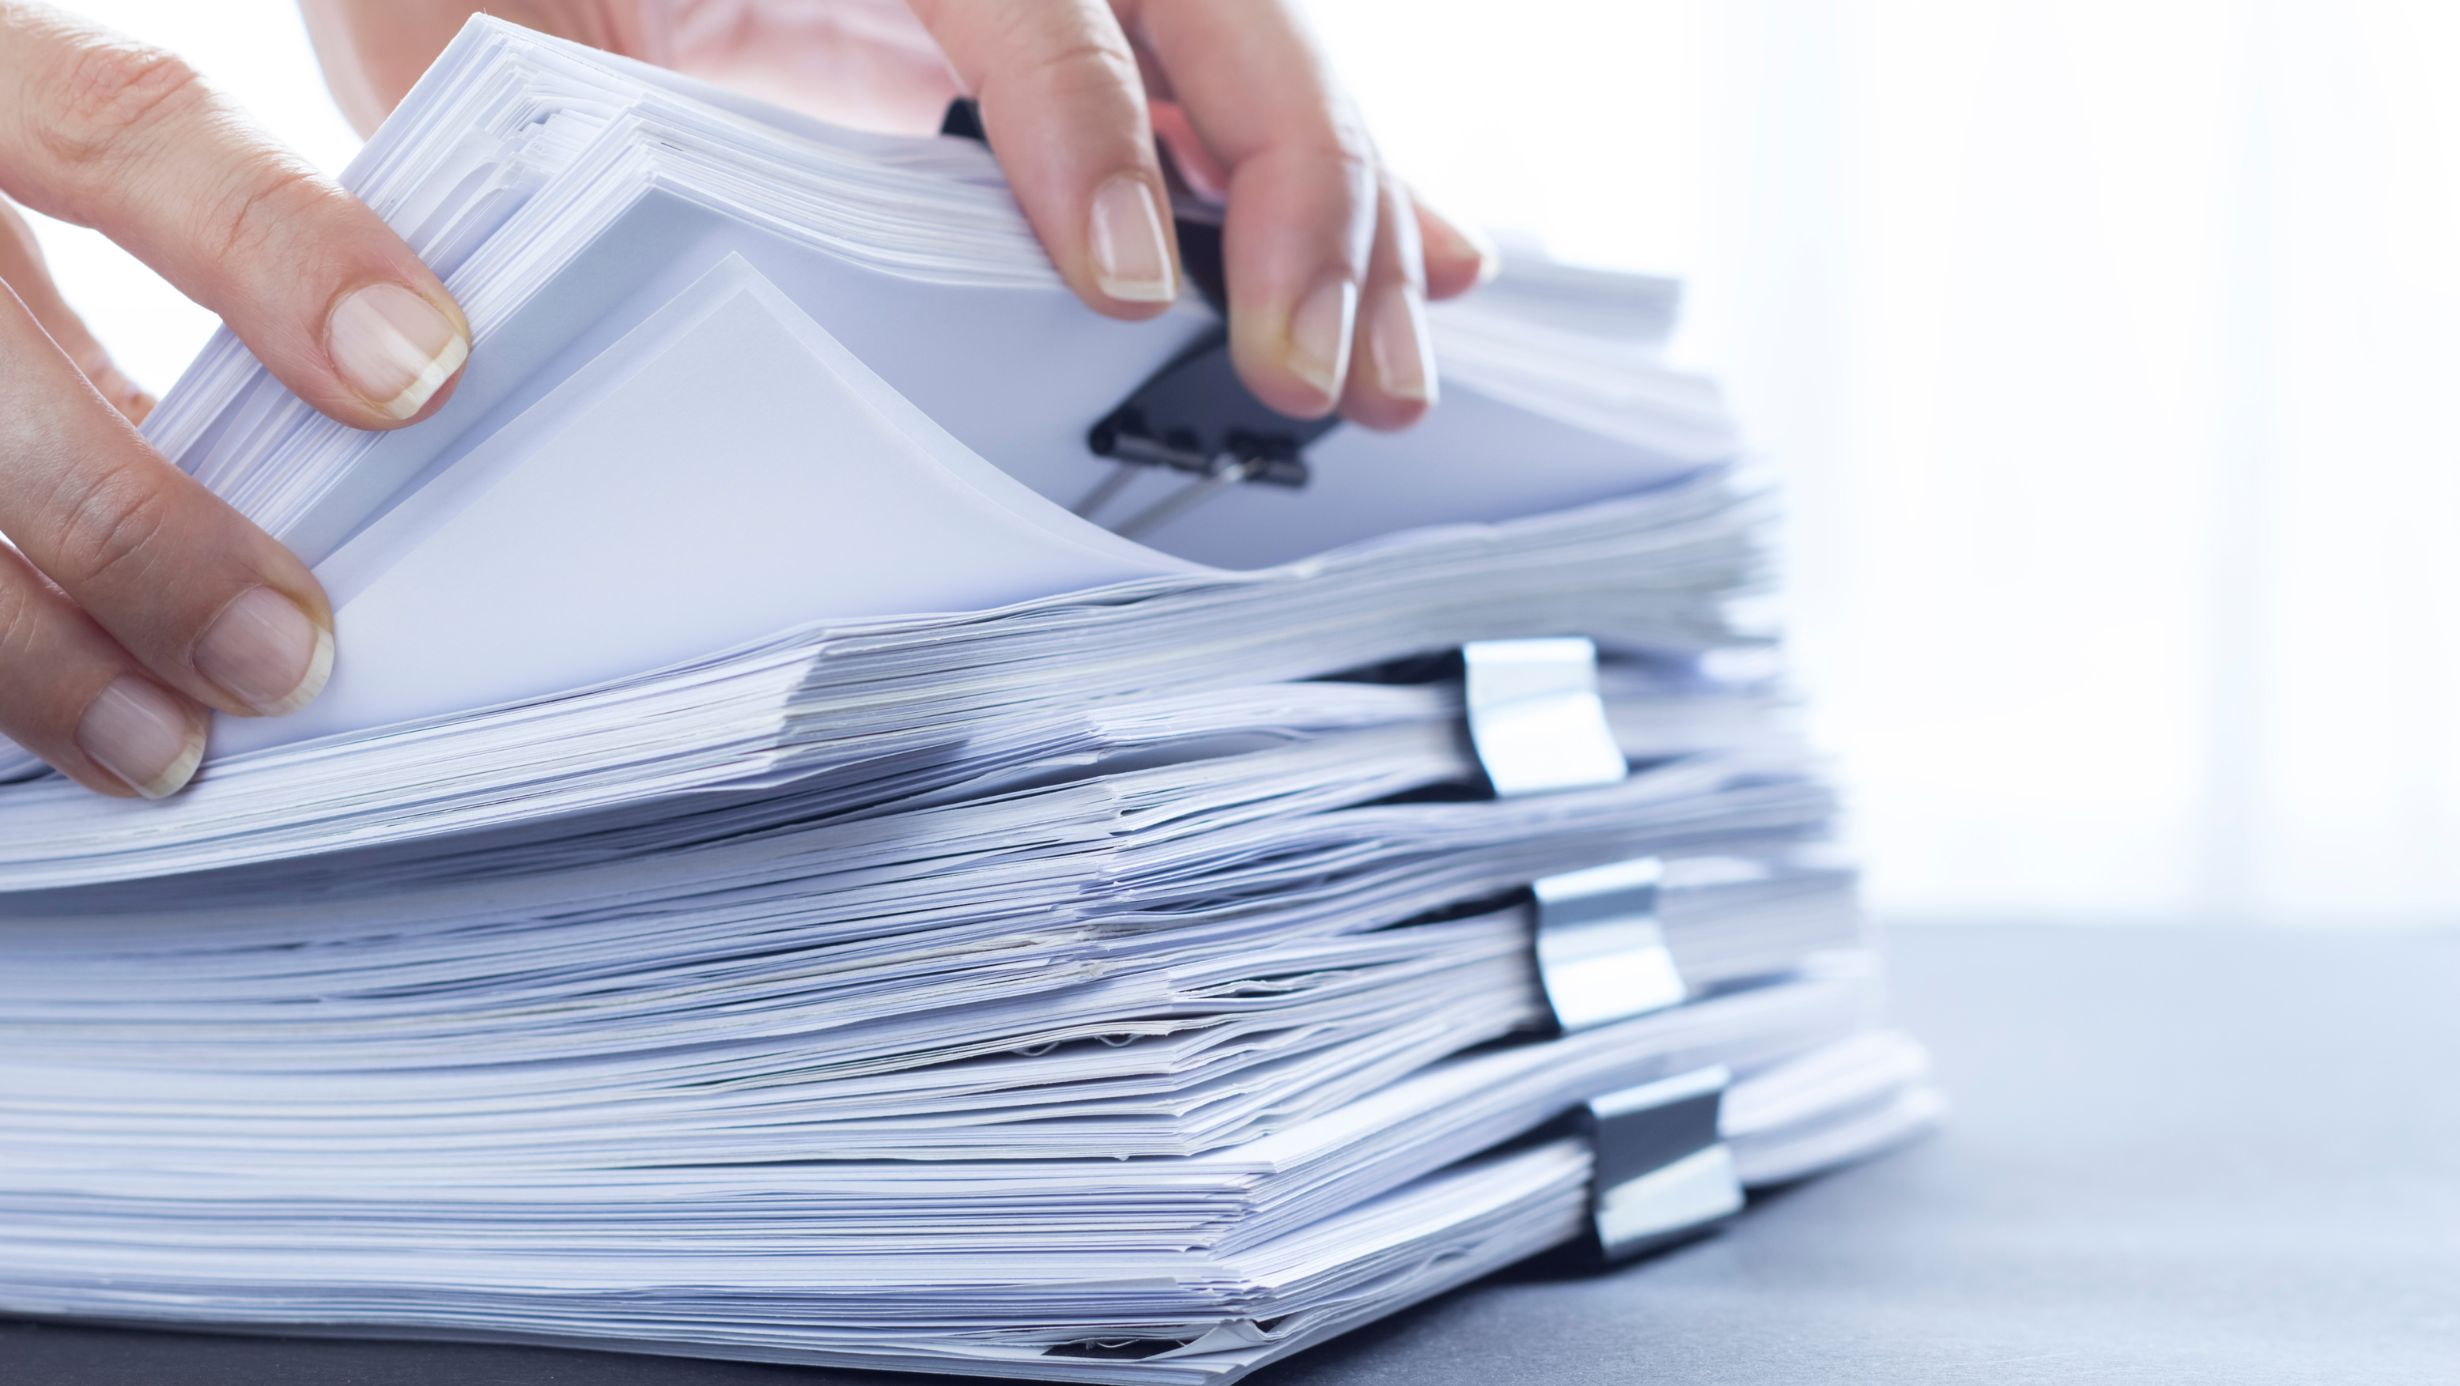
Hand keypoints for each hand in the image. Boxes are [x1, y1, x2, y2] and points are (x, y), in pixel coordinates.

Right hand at [0, 4, 469, 798]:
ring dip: (31, 654)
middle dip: (138, 534)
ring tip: (164, 747)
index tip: (418, 369)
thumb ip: (193, 231)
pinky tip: (54, 731)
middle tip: (281, 653)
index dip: (275, 248)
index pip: (122, 119)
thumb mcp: (46, 144)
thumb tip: (387, 394)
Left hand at [301, 0, 1496, 430]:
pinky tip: (1425, 265)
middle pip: (1200, 0)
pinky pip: (1233, 86)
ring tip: (1388, 369)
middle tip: (1308, 369)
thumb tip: (528, 332)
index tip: (1123, 287)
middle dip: (1290, 187)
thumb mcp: (458, 29)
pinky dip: (1336, 183)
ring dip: (1348, 208)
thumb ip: (516, 141)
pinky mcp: (1079, 28)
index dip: (1088, 125)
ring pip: (1257, 45)